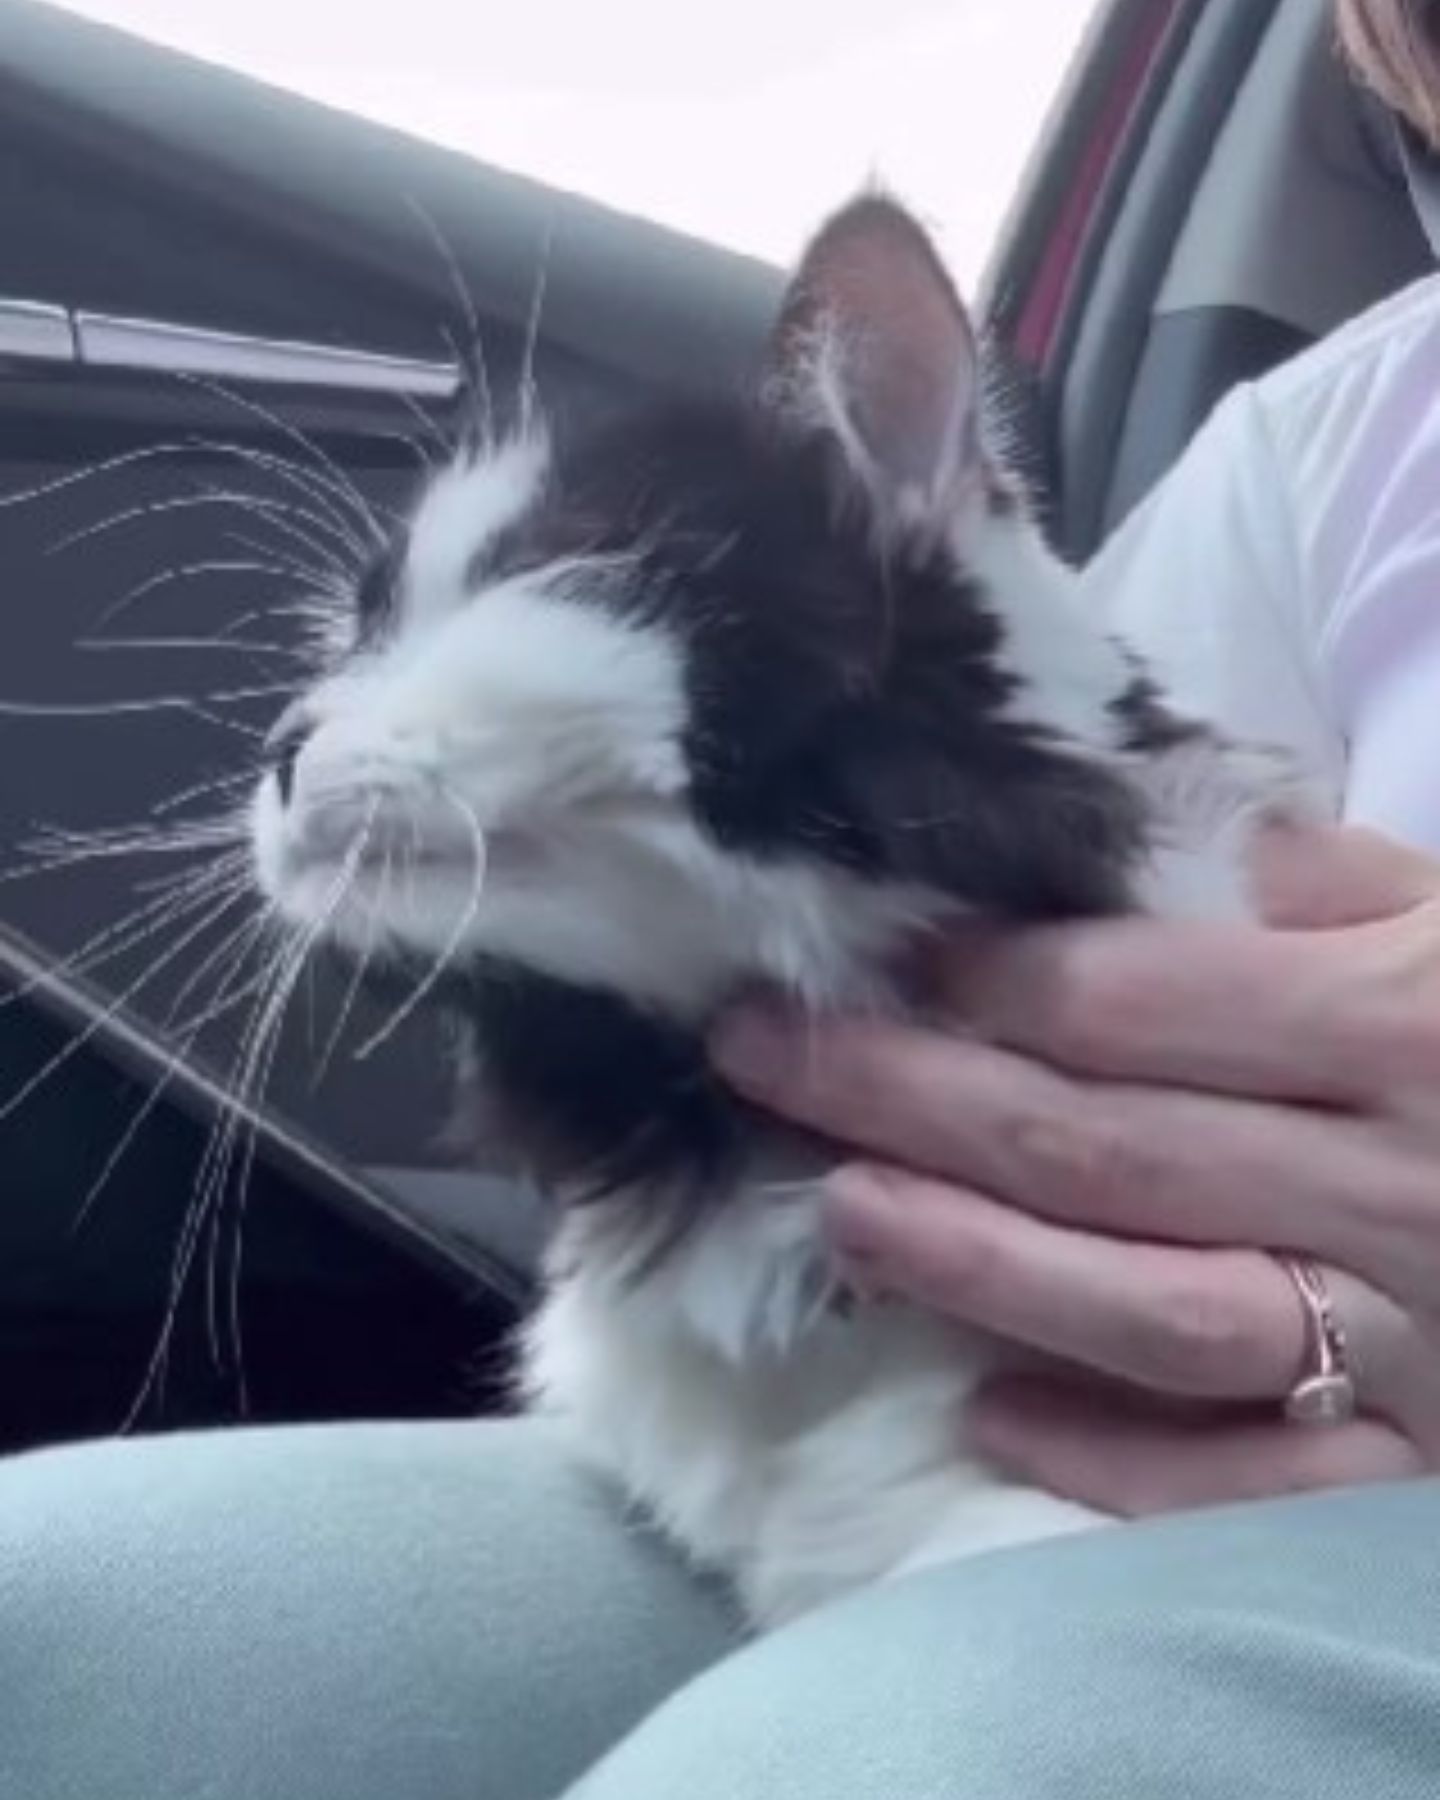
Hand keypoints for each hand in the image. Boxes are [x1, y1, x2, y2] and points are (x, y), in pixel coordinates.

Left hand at [710, 824, 1439, 1515]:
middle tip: (759, 1057)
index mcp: (1402, 1017)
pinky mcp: (1426, 1459)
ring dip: (972, 1264)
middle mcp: (1394, 1178)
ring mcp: (1413, 1334)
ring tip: (836, 1212)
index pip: (1129, 1000)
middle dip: (901, 1097)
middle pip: (1093, 1144)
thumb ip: (1316, 875)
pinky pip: (1253, 1475)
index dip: (976, 981)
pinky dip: (1119, 1455)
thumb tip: (1133, 835)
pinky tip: (992, 1413)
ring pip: (1146, 1308)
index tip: (864, 956)